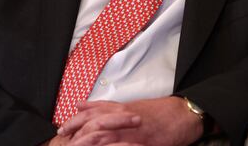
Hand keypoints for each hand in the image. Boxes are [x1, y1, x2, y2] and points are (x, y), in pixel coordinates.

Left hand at [55, 96, 202, 145]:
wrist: (183, 113)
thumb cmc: (160, 111)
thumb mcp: (132, 106)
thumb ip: (107, 106)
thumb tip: (82, 105)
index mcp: (121, 109)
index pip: (92, 114)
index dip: (75, 122)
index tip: (63, 130)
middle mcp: (123, 117)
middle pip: (94, 123)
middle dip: (77, 133)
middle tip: (64, 139)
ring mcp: (132, 130)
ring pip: (105, 134)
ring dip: (90, 141)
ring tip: (77, 145)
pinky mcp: (143, 141)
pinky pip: (122, 145)